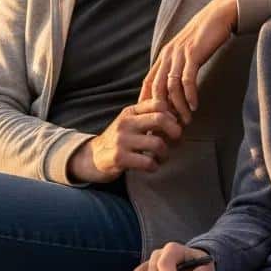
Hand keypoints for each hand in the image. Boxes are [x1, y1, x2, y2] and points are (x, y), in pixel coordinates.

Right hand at [67, 99, 181, 182]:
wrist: (92, 157)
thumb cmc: (119, 140)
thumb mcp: (130, 122)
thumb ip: (147, 115)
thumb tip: (176, 116)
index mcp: (130, 111)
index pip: (158, 104)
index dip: (172, 115)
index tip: (174, 126)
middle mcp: (126, 123)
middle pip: (160, 119)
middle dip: (175, 131)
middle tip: (177, 141)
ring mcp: (121, 140)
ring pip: (157, 143)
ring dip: (165, 154)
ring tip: (162, 157)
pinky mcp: (119, 158)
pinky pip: (148, 162)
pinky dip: (155, 166)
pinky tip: (151, 167)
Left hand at [140, 0, 237, 123]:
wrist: (216, 16)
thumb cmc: (202, 37)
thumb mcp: (184, 53)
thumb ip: (176, 68)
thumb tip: (174, 90)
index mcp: (163, 56)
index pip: (148, 83)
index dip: (146, 102)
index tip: (150, 120)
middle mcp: (167, 55)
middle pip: (156, 88)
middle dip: (162, 110)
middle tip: (168, 126)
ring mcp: (179, 54)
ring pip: (172, 86)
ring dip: (178, 106)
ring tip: (185, 121)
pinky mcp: (193, 54)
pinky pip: (188, 78)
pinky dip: (190, 95)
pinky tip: (194, 106)